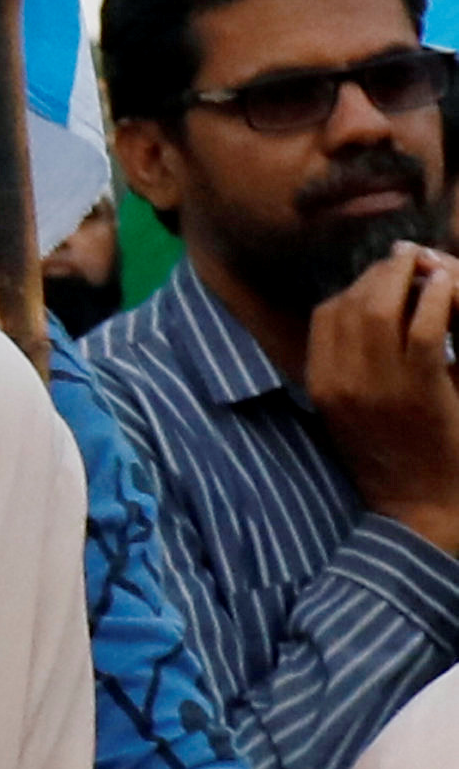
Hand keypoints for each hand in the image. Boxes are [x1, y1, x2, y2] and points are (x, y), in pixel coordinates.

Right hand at [306, 247, 458, 537]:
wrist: (420, 508)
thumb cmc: (394, 459)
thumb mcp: (353, 414)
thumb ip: (354, 369)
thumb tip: (377, 316)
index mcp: (321, 385)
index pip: (325, 314)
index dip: (355, 286)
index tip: (383, 279)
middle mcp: (341, 381)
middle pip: (353, 303)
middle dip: (384, 273)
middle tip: (412, 261)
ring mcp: (379, 386)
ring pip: (384, 307)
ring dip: (411, 277)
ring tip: (433, 266)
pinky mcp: (421, 390)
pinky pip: (426, 328)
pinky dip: (439, 298)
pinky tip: (451, 287)